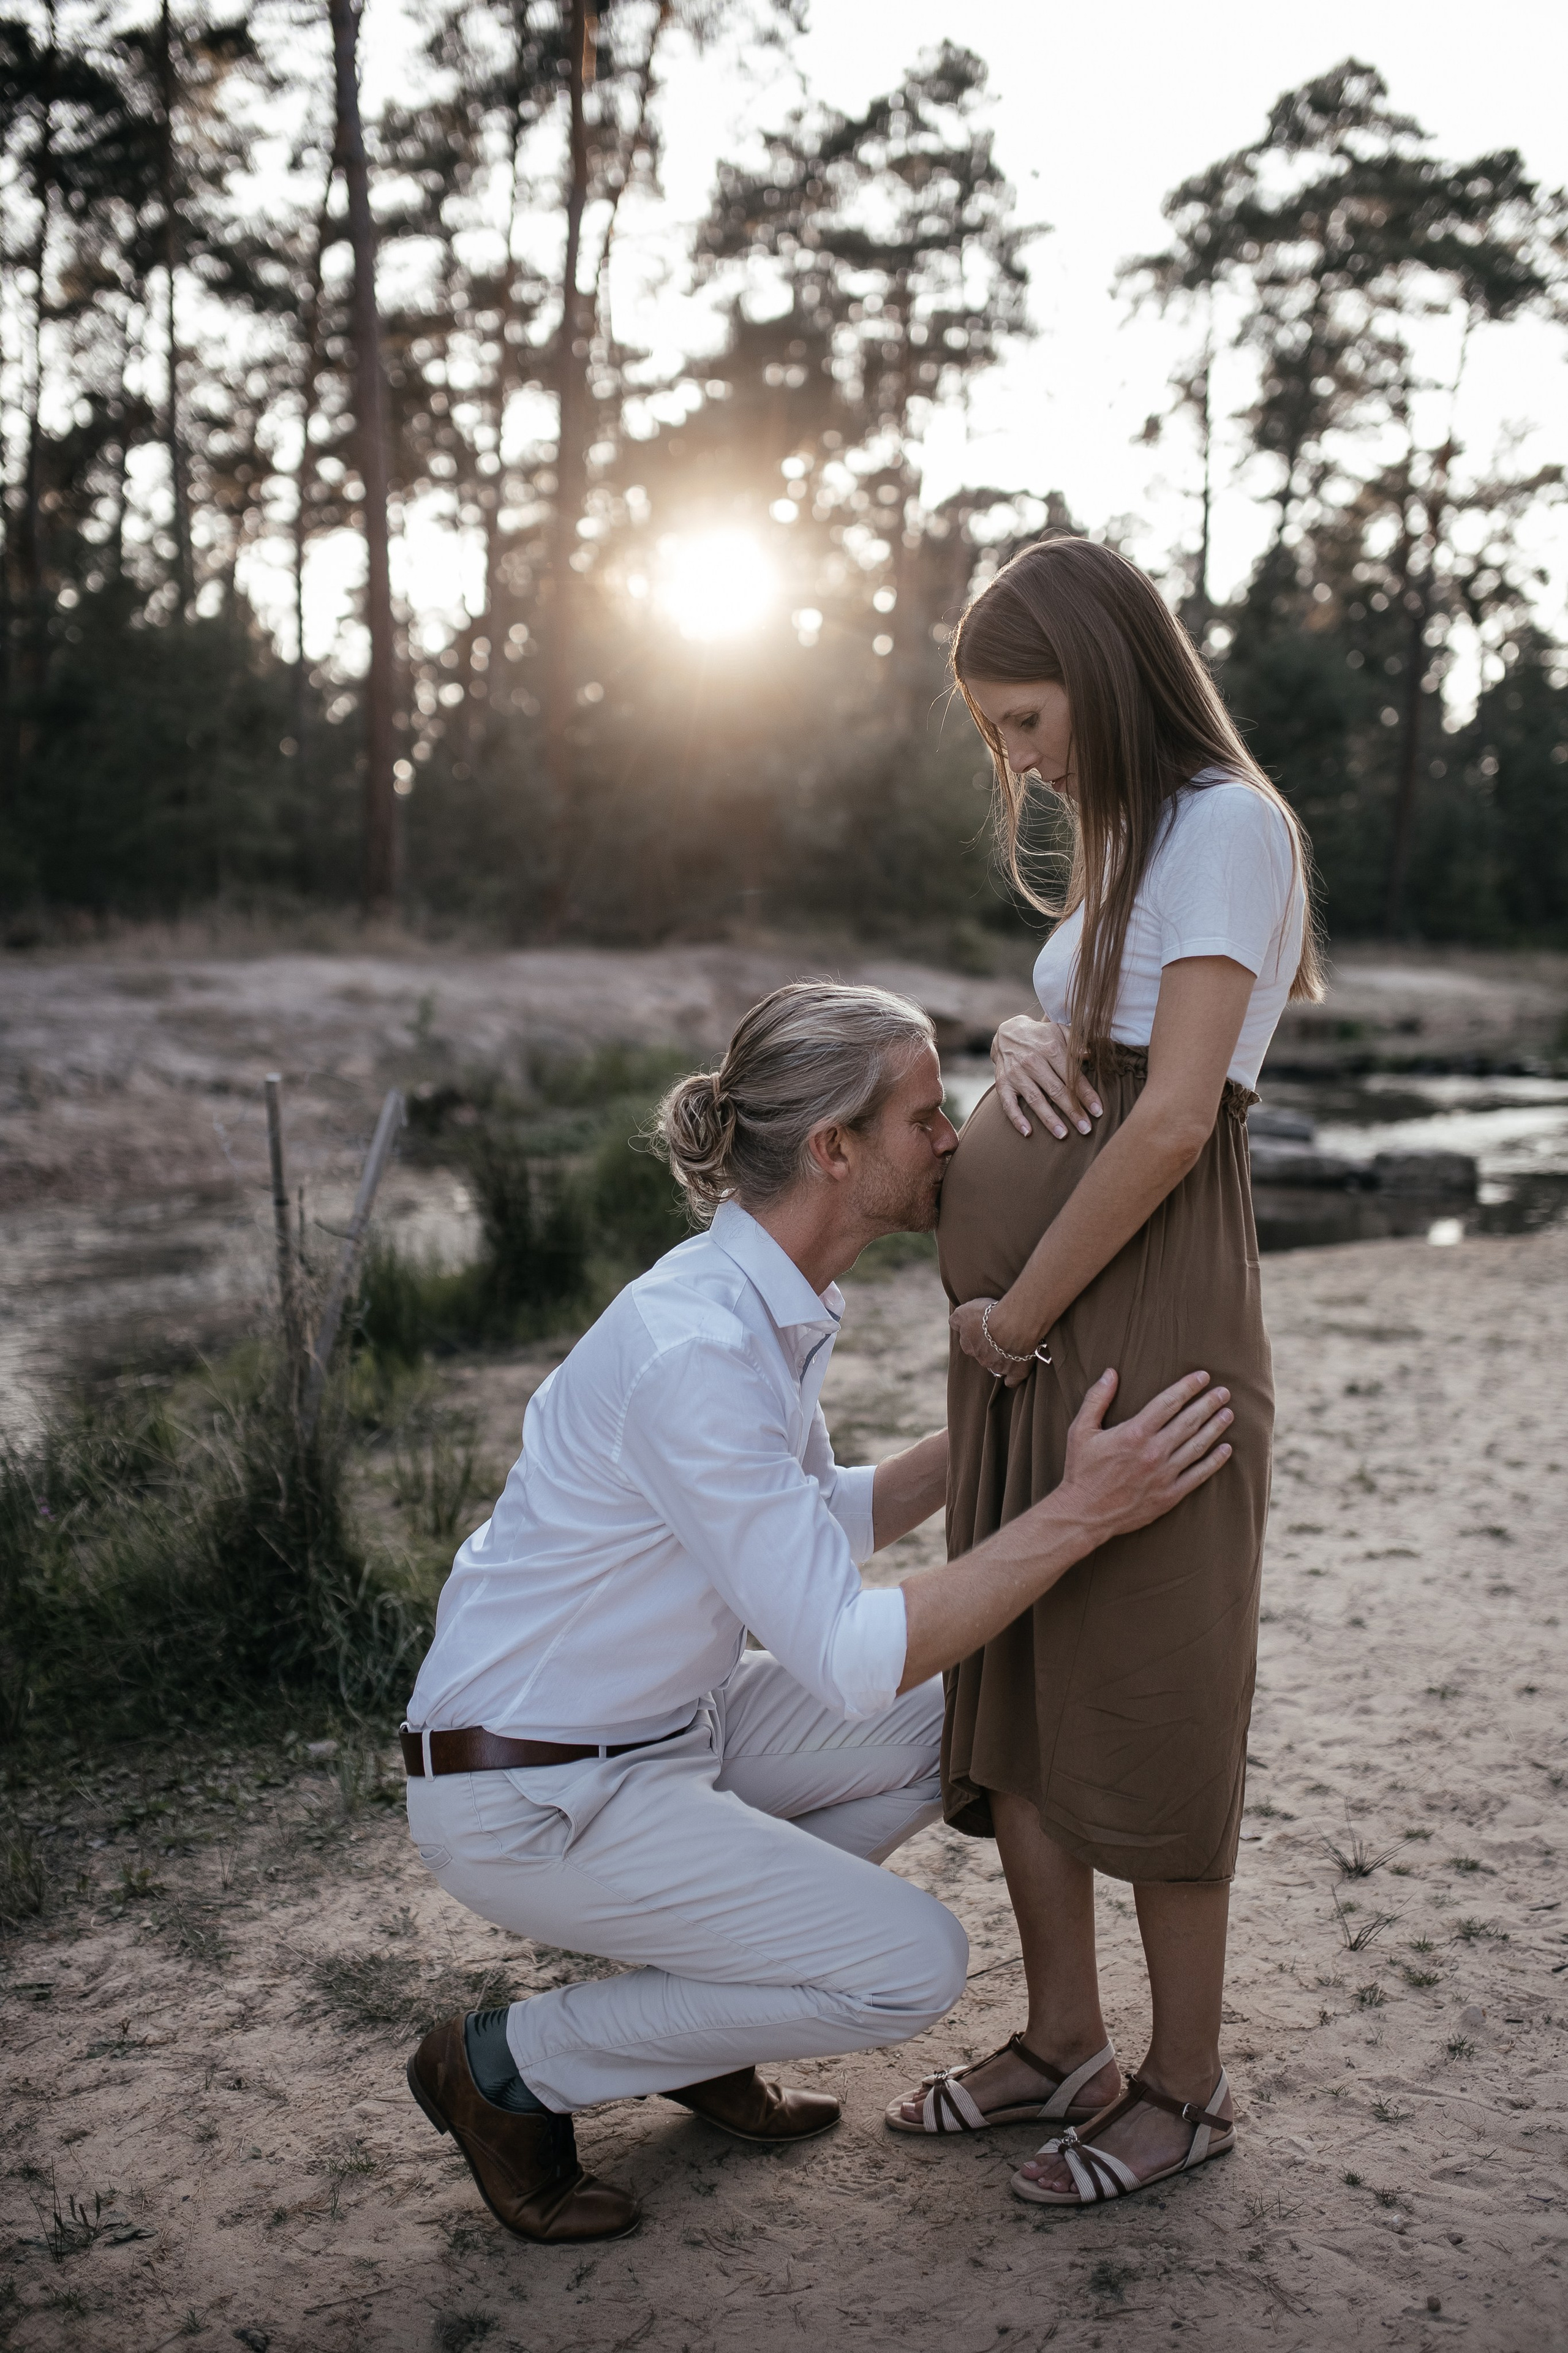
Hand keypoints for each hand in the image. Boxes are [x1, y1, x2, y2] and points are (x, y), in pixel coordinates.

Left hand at [950, 1296, 1040, 1387]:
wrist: (1012, 1325)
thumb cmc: (988, 1316)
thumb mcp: (964, 1312)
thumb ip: (957, 1319)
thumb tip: (954, 1324)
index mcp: (969, 1345)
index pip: (969, 1344)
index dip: (977, 1336)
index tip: (985, 1328)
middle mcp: (982, 1358)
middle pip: (983, 1355)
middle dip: (989, 1349)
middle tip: (1000, 1334)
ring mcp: (999, 1366)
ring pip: (996, 1366)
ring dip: (1001, 1359)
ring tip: (1011, 1348)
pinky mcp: (1015, 1372)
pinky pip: (1012, 1380)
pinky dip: (1012, 1378)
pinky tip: (1014, 1373)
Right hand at [991, 1015, 1102, 1140]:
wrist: (1007, 1033)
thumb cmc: (1041, 1036)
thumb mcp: (1060, 1031)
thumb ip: (1077, 1043)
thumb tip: (1091, 1055)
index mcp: (1051, 1049)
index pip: (1072, 1077)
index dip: (1086, 1095)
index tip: (1098, 1111)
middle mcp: (1032, 1062)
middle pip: (1056, 1091)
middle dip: (1072, 1111)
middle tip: (1086, 1129)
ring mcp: (1016, 1074)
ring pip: (1035, 1100)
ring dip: (1050, 1119)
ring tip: (1063, 1134)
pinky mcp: (1003, 1083)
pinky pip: (1008, 1104)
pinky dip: (1017, 1119)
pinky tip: (1028, 1132)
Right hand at [1055, 1367, 1231, 1541]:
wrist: (1084, 1514)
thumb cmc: (1081, 1470)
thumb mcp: (1081, 1430)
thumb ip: (1096, 1399)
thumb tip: (1110, 1372)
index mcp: (1134, 1433)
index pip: (1169, 1402)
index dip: (1188, 1387)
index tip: (1203, 1377)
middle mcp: (1154, 1452)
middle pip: (1189, 1421)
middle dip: (1209, 1404)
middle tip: (1224, 1392)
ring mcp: (1164, 1475)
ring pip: (1198, 1446)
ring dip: (1216, 1428)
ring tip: (1228, 1414)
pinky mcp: (1170, 1495)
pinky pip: (1198, 1475)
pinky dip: (1215, 1461)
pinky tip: (1226, 1449)